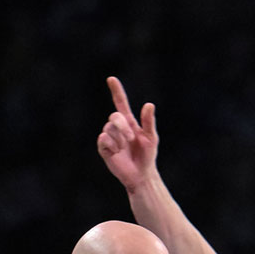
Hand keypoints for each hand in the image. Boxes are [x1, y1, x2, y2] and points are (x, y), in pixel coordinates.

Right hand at [97, 76, 158, 190]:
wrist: (141, 175)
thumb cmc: (147, 156)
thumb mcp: (151, 138)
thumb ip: (149, 122)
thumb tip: (149, 104)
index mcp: (129, 122)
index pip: (120, 103)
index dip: (116, 91)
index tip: (111, 79)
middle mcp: (118, 127)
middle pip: (114, 116)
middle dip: (122, 126)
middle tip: (131, 138)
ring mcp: (110, 137)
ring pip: (109, 128)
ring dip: (120, 138)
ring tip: (125, 148)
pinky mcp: (104, 148)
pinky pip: (103, 139)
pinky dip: (112, 145)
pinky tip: (117, 152)